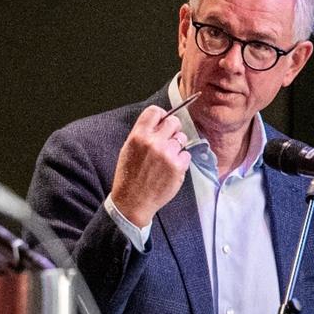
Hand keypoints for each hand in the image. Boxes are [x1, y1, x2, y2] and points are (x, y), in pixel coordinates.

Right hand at [109, 105, 190, 227]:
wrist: (132, 201)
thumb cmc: (129, 176)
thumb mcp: (127, 149)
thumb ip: (142, 134)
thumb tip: (159, 123)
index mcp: (138, 136)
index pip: (155, 111)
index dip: (161, 115)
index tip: (163, 120)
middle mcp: (153, 142)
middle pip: (173, 122)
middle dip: (173, 129)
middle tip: (168, 139)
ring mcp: (167, 154)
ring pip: (182, 138)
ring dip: (177, 145)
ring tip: (166, 158)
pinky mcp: (178, 166)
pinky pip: (186, 154)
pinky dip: (181, 160)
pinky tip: (170, 169)